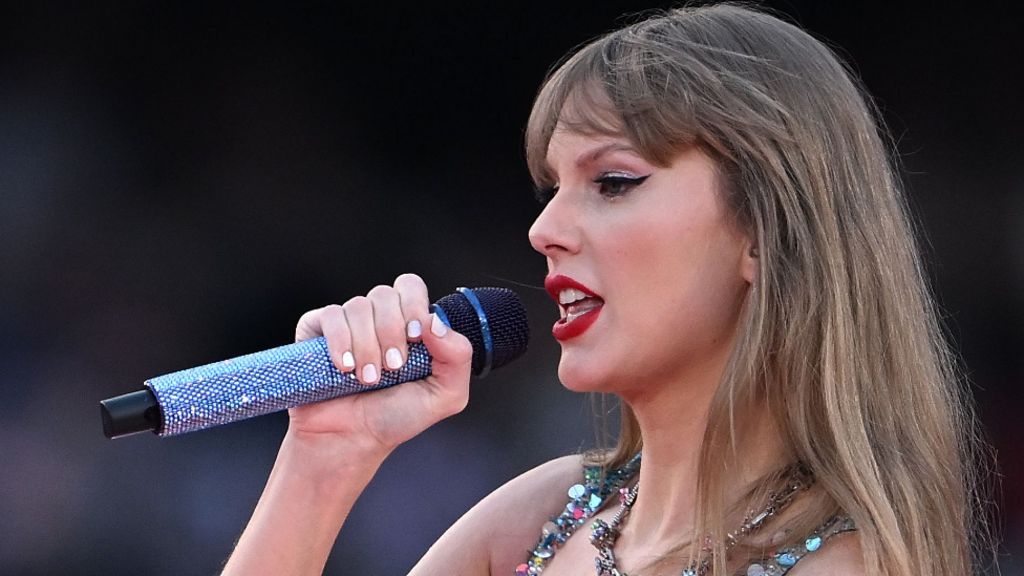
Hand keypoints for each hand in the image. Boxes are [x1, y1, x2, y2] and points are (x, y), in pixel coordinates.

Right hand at [285, 273, 473, 457]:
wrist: (351, 441)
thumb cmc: (394, 417)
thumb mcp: (445, 395)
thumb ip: (458, 357)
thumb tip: (437, 322)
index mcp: (408, 324)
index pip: (411, 287)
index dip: (413, 305)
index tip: (415, 337)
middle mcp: (377, 318)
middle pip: (385, 294)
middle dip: (391, 332)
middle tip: (393, 367)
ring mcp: (346, 323)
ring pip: (358, 307)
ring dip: (367, 346)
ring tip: (367, 379)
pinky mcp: (316, 331)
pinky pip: (330, 316)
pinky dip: (340, 341)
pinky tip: (344, 367)